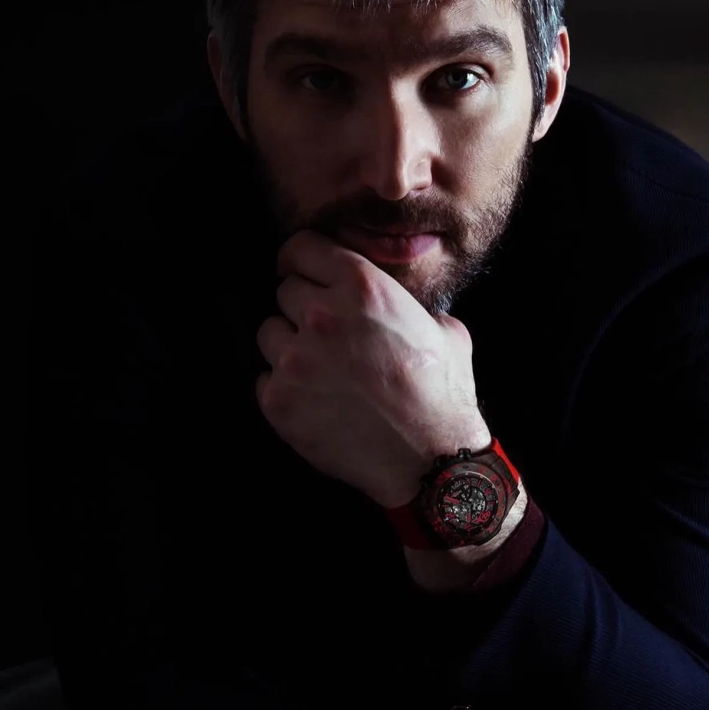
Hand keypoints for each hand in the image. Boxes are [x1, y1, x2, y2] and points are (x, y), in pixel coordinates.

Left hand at [255, 230, 489, 507]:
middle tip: (324, 331)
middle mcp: (322, 316)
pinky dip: (284, 385)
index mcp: (363, 288)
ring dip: (289, 345)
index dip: (301, 259)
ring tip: (320, 368)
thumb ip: (409, 304)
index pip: (302, 248)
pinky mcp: (280, 400)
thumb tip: (399, 303)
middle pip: (284, 291)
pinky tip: (315, 397)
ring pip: (268, 332)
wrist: (429, 461)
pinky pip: (264, 377)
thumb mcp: (444, 329)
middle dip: (301, 306)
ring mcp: (296, 360)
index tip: (299, 270)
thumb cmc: (442, 397)